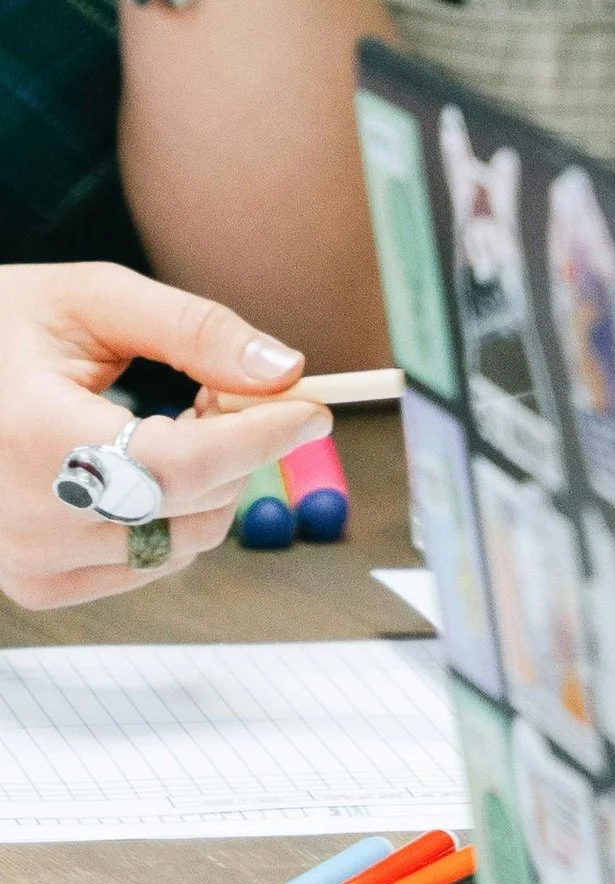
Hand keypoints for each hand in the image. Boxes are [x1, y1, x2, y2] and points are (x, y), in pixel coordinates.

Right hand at [0, 262, 331, 609]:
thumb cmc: (5, 324)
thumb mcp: (94, 299)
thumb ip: (195, 330)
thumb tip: (285, 369)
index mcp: (30, 436)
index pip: (176, 466)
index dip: (258, 439)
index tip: (313, 409)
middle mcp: (21, 518)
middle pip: (187, 511)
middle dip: (236, 451)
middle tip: (222, 393)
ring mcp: (22, 561)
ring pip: (176, 547)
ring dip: (207, 486)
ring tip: (175, 421)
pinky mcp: (32, 584)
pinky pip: (143, 567)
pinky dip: (171, 520)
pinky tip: (148, 464)